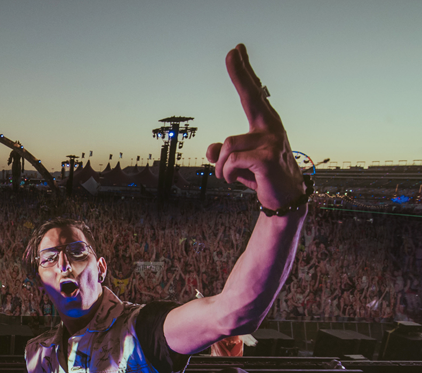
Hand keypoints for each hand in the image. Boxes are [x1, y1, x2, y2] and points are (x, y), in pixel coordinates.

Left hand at [206, 44, 303, 210]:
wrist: (283, 199)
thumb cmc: (260, 177)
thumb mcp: (236, 164)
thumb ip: (223, 154)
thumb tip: (212, 150)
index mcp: (264, 124)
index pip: (253, 93)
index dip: (243, 73)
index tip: (237, 50)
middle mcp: (271, 127)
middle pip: (252, 95)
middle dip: (241, 73)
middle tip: (233, 49)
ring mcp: (271, 141)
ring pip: (227, 147)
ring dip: (220, 166)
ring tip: (228, 176)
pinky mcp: (267, 158)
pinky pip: (230, 161)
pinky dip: (225, 173)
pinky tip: (233, 179)